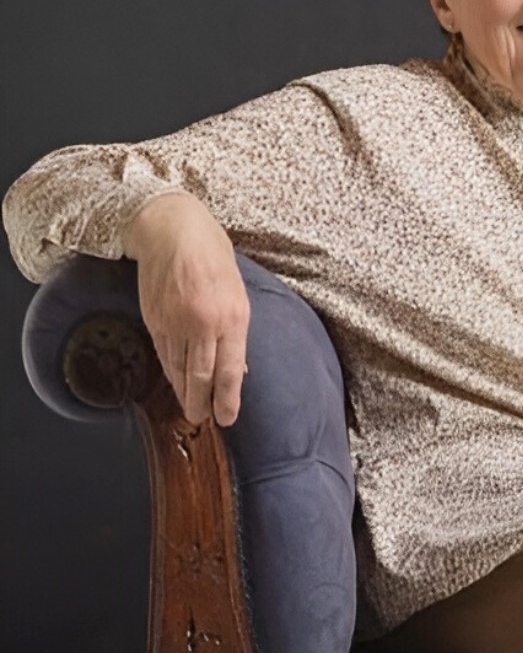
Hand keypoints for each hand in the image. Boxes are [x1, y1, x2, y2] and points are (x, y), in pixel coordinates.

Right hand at [122, 194, 249, 426]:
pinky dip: (169, 371)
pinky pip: (163, 353)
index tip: (226, 419)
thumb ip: (236, 328)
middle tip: (203, 421)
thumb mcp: (238, 292)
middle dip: (201, 403)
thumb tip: (237, 366)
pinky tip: (174, 382)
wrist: (171, 231)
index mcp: (232, 316)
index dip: (227, 399)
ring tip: (190, 409)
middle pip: (200, 376)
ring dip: (184, 392)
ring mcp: (174, 323)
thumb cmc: (214, 257)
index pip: (229, 370)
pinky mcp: (153, 319)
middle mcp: (203, 324)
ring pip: (177, 368)